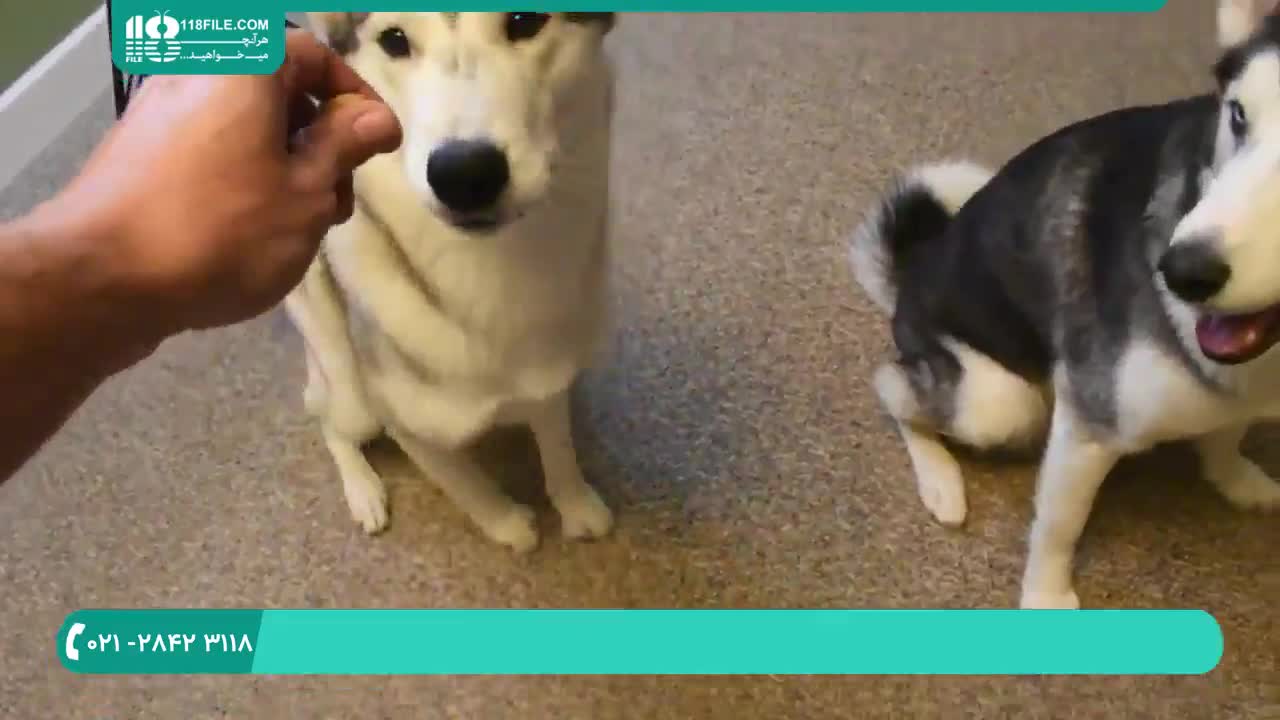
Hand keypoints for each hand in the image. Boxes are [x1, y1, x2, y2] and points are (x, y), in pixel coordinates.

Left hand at [42, 29, 401, 336]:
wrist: (102, 277)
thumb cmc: (222, 229)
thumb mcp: (306, 193)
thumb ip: (345, 146)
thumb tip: (378, 117)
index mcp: (244, 67)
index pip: (315, 55)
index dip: (356, 99)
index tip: (379, 148)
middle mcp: (198, 74)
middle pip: (279, 91)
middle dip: (320, 141)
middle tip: (339, 201)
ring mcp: (161, 113)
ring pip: (245, 126)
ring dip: (285, 167)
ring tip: (297, 227)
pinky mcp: (141, 153)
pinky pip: (210, 149)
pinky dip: (243, 178)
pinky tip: (249, 232)